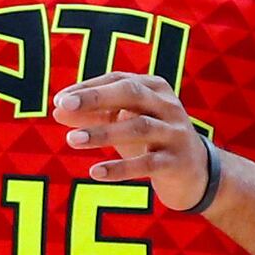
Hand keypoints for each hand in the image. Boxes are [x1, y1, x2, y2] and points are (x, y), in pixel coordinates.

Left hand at [56, 72, 218, 204]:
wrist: (197, 174)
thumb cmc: (153, 142)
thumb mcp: (124, 125)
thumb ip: (94, 116)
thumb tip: (57, 111)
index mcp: (154, 88)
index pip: (117, 80)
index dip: (88, 88)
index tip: (59, 100)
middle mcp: (168, 105)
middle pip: (131, 93)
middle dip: (95, 98)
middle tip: (63, 106)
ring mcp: (175, 133)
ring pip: (138, 127)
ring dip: (102, 133)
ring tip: (72, 139)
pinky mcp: (177, 162)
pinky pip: (147, 163)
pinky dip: (120, 168)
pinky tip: (95, 172)